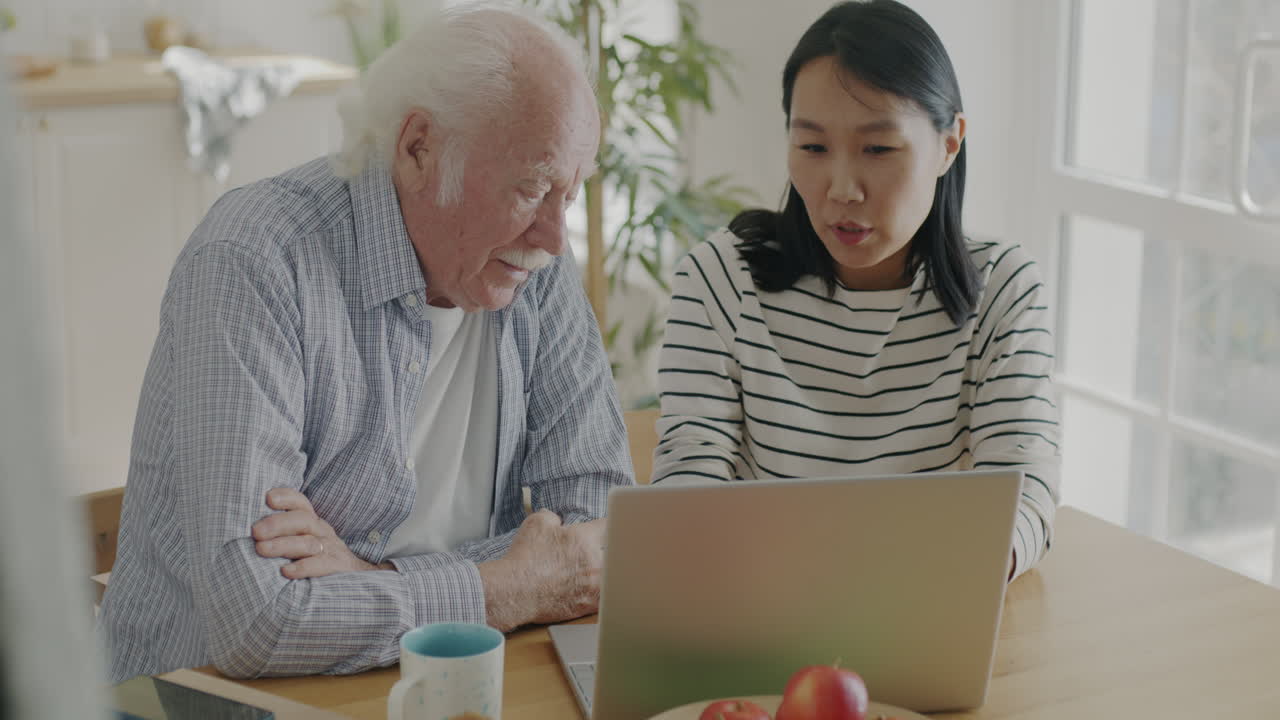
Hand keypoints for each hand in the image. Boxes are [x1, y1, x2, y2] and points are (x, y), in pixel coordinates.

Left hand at [252, 488, 391, 578]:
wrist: (356, 577)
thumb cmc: (317, 558)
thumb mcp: (303, 539)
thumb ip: (283, 533)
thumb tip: (249, 529)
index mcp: (312, 522)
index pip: (300, 503)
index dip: (286, 497)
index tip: (268, 498)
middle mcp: (321, 532)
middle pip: (302, 520)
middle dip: (277, 523)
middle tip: (255, 531)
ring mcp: (330, 549)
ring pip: (308, 542)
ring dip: (283, 545)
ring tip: (261, 549)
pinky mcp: (336, 567)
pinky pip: (320, 565)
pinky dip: (303, 567)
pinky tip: (285, 571)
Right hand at [477, 510, 604, 630]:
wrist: (515, 591)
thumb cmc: (524, 558)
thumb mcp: (535, 523)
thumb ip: (553, 516)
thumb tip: (557, 519)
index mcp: (584, 539)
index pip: (608, 525)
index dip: (610, 525)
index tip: (610, 527)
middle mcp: (594, 561)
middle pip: (617, 552)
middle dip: (613, 550)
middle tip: (610, 550)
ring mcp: (594, 585)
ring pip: (616, 577)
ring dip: (612, 573)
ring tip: (607, 573)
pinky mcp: (589, 605)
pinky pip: (609, 598)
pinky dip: (608, 595)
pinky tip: (604, 593)